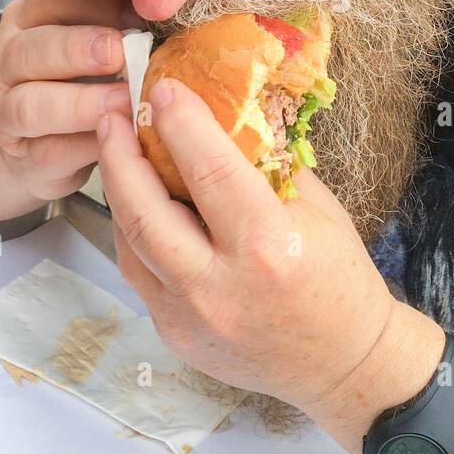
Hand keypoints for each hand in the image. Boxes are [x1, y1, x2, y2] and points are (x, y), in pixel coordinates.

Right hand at [0, 0, 140, 202]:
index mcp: (30, 19)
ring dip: (82, 102)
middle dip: (79, 48)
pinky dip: (87, 146)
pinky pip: (50, 150)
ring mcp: (7, 111)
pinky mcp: (24, 156)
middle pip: (32, 49)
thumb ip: (121, 22)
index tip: (141, 10)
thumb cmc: (74, 84)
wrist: (32, 146)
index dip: (99, 2)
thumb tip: (175, 3)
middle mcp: (10, 61)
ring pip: (31, 104)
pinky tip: (118, 139)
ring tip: (124, 101)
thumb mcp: (93, 44)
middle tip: (122, 52)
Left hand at [96, 77, 430, 418]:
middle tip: (110, 116)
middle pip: (144, 211)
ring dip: (118, 191)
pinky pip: (140, 273)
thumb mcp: (318, 209)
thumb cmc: (339, 279)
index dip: (179, 123)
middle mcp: (219, 287)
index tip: (162, 89)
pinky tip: (137, 201)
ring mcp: (190, 318)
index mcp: (266, 248)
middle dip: (119, 155)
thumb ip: (267, 164)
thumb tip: (226, 114)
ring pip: (130, 243)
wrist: (344, 364)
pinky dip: (134, 231)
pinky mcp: (174, 335)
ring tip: (116, 151)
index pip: (208, 171)